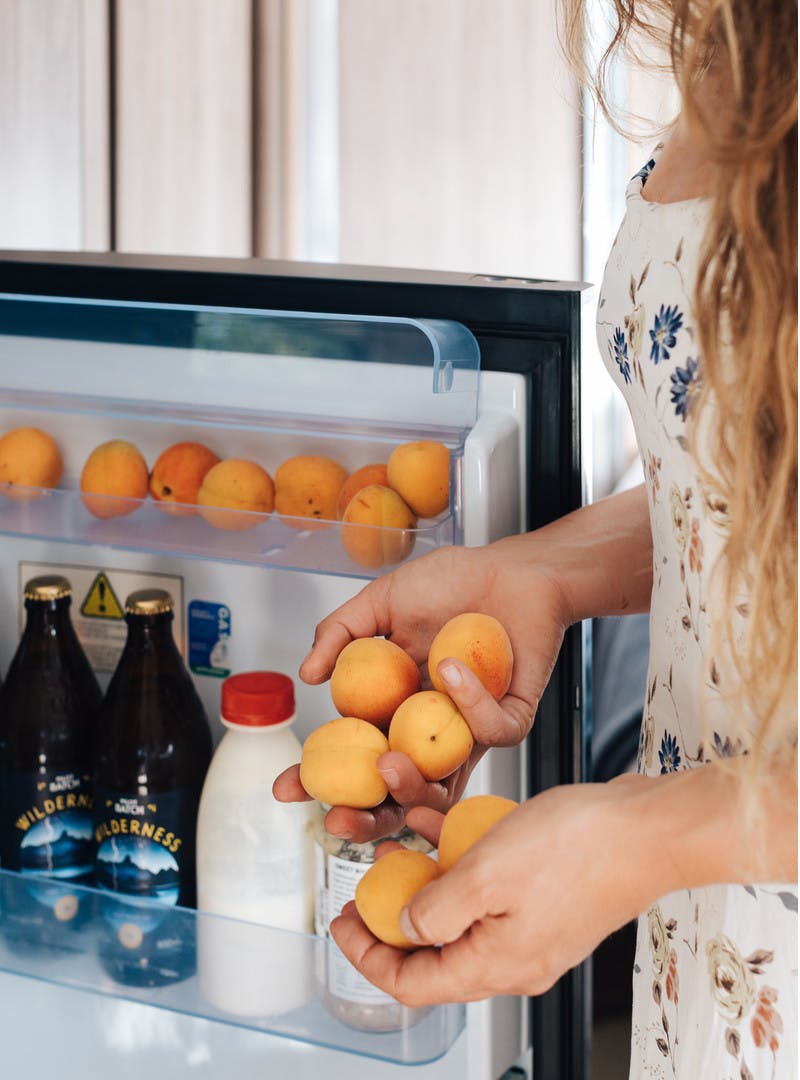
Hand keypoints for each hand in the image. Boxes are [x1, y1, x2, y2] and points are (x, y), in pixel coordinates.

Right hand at [273, 543, 570, 838]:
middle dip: (366, 818)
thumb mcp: (382, 602)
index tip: (285, 788)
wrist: (511, 567)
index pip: (354, 756)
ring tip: (389, 762)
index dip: (317, 778)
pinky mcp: (511, 720)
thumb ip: (340, 633)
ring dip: (413, 786)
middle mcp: (430, 729)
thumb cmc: (453, 582)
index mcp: (394, 708)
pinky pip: (490, 732)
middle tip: (339, 818)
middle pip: (397, 793)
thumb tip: (306, 675)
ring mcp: (470, 731)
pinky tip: (450, 666)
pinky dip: (469, 704)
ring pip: (445, 786)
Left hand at [330, 777, 663, 1003]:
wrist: (650, 829)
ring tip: (400, 842)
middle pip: (434, 954)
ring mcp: (534, 932)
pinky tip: (445, 824)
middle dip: (393, 915)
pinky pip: (489, 892)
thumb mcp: (487, 872)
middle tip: (366, 884)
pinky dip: (461, 862)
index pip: (412, 983)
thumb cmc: (582, 849)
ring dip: (426, 881)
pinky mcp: (548, 903)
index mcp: (496, 965)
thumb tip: (404, 928)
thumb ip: (436, 908)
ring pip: (460, 916)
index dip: (367, 955)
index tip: (342, 922)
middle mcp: (514, 959)